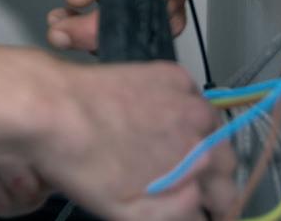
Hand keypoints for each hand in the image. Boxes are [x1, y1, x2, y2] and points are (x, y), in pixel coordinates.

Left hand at [34, 60, 235, 219]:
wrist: (54, 108)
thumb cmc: (85, 166)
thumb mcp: (130, 213)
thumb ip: (179, 216)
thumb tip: (201, 214)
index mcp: (199, 168)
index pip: (225, 202)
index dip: (214, 213)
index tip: (206, 215)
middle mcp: (204, 131)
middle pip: (226, 166)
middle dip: (213, 182)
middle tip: (189, 189)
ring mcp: (189, 99)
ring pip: (214, 130)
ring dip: (204, 145)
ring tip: (176, 153)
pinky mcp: (172, 74)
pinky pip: (193, 97)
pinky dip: (186, 109)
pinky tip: (164, 116)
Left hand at [47, 0, 203, 52]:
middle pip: (154, 1)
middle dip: (110, 21)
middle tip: (67, 29)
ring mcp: (159, 1)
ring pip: (143, 30)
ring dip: (97, 36)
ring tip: (60, 28)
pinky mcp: (145, 24)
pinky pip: (129, 41)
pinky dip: (93, 41)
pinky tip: (67, 28)